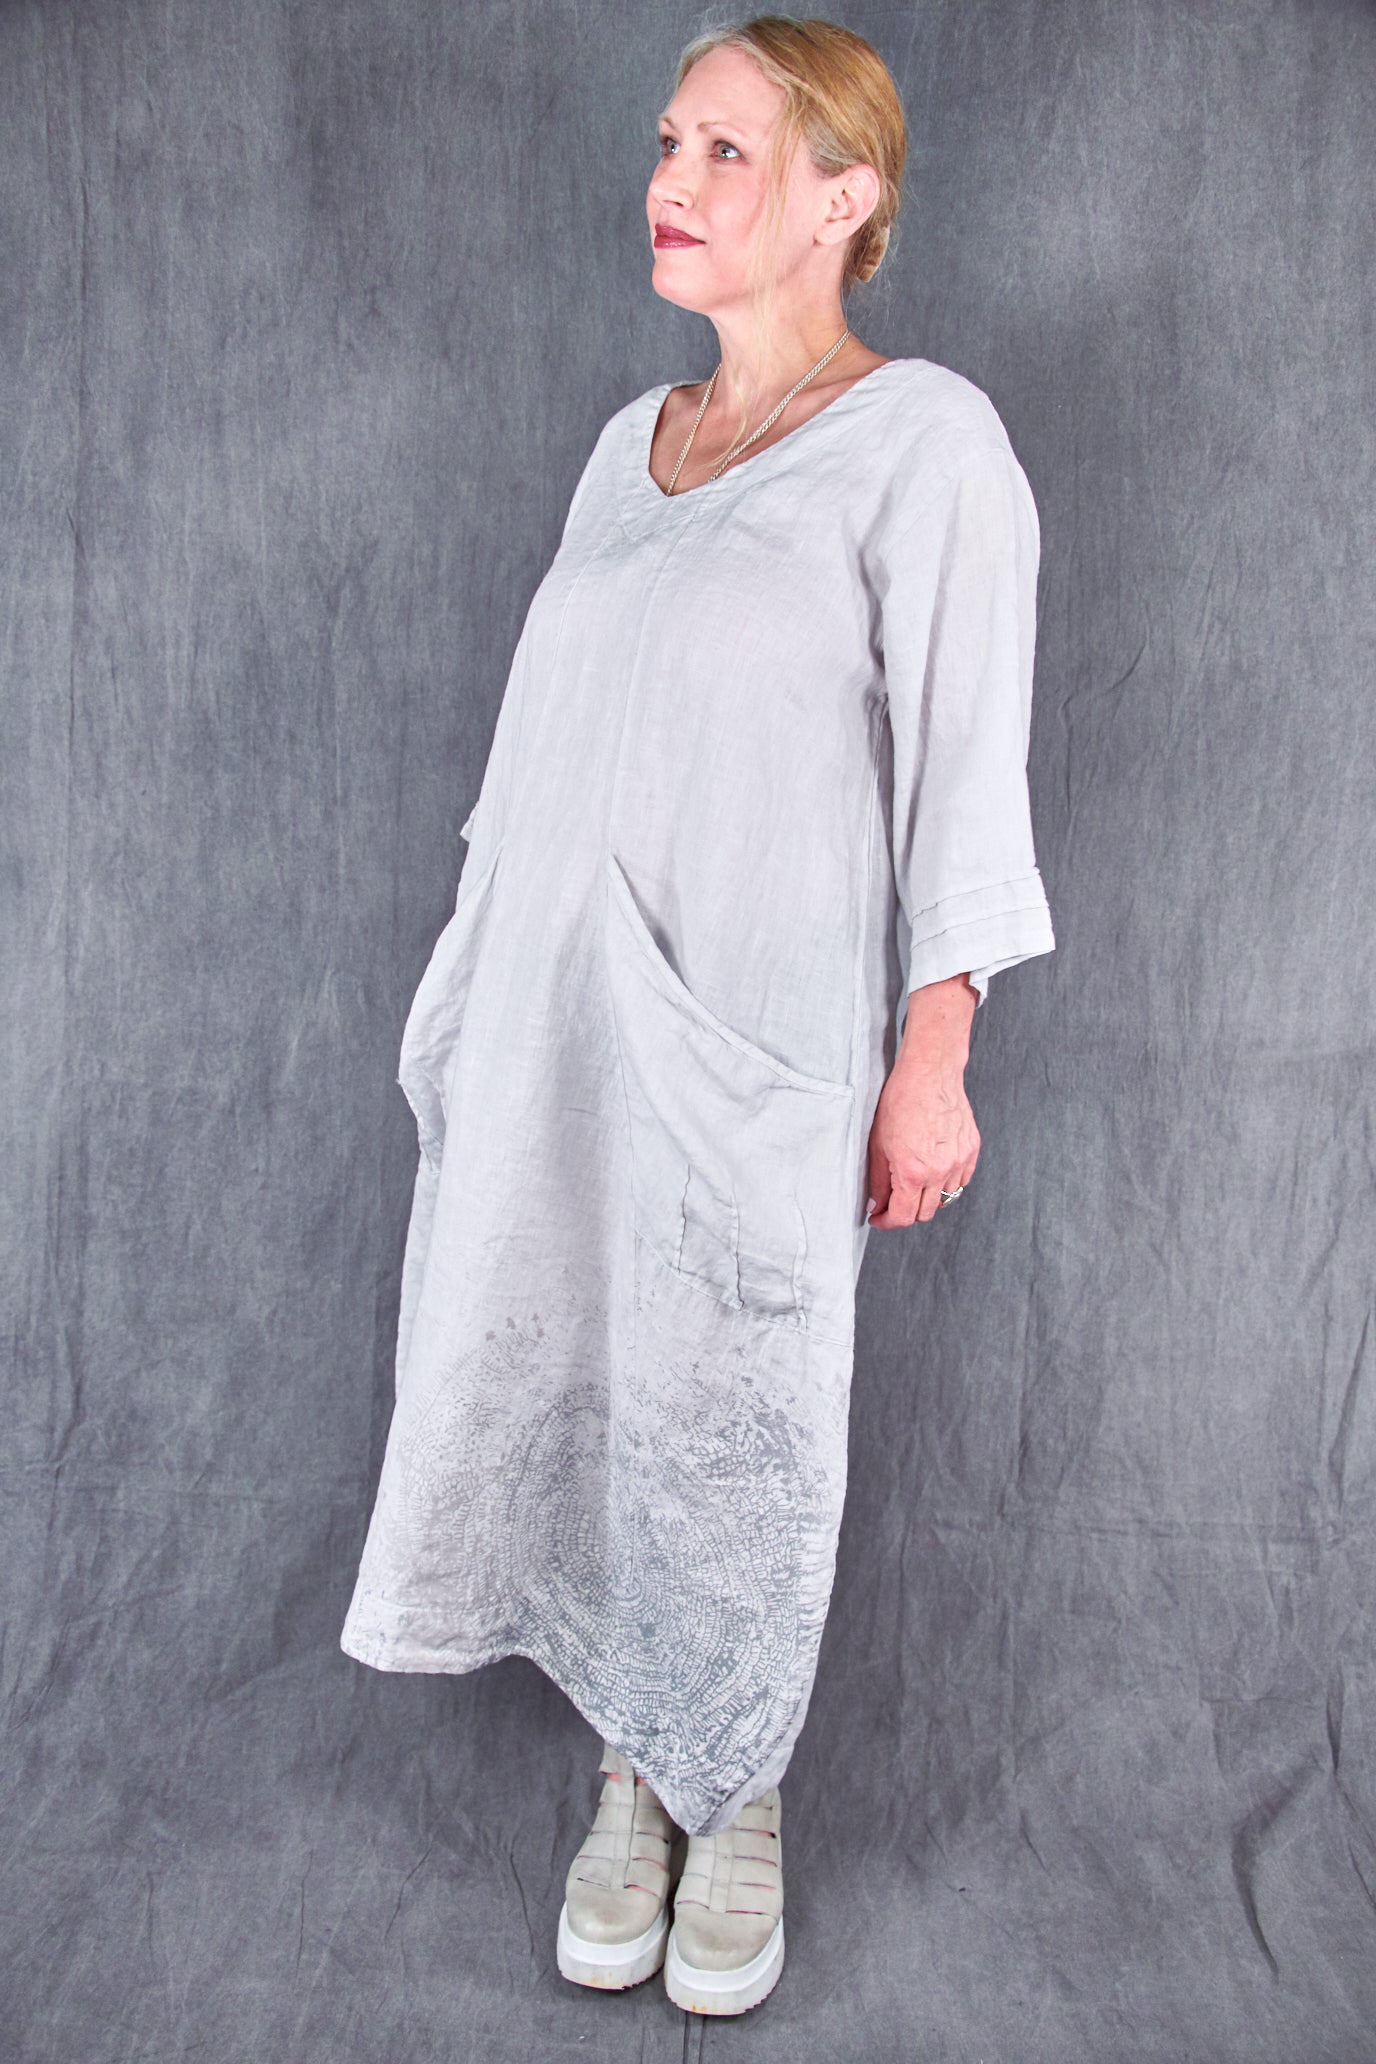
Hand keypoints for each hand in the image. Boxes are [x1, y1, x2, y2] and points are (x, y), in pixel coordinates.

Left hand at [865, 974, 980, 1226]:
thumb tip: (877, 1205)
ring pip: (945, 1200)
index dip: (887, 1222)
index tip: (879, 1218)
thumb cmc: (900, 1103)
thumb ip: (879, 1181)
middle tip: (892, 1200)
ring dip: (928, 1198)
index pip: (903, 1217)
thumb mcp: (878, 1144)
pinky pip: (961, 1181)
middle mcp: (940, 1172)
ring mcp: (960, 1162)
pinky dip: (947, 1183)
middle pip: (925, 1213)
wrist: (929, 1074)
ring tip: (913, 1183)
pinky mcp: (972, 1150)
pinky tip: (933, 1171)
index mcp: (913, 1172)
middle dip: (906, 1211)